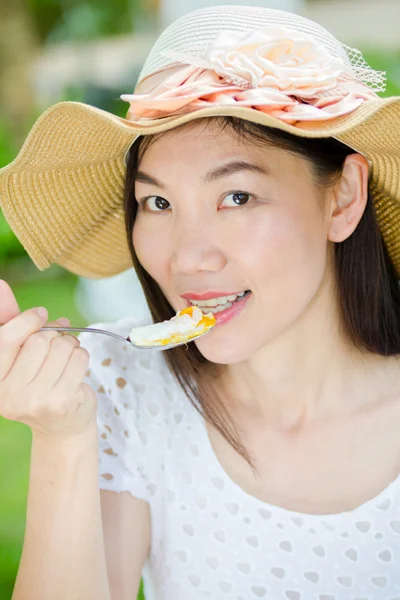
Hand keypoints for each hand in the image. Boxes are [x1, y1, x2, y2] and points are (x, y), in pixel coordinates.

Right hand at [0, 280, 97, 440]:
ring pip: (61, 347)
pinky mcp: (61, 402)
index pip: (8, 337)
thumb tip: (0, 285)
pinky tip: (75, 369)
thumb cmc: (38, 381)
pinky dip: (82, 356)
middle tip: (59, 340)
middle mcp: (8, 394)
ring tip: (67, 357)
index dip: (28, 319)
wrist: (62, 425)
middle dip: (54, 334)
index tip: (40, 315)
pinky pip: (79, 359)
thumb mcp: (19, 353)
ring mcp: (34, 401)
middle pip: (39, 341)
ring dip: (70, 345)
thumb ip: (8, 321)